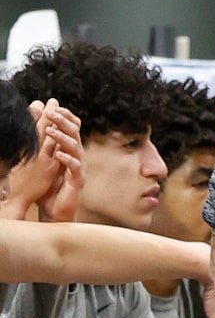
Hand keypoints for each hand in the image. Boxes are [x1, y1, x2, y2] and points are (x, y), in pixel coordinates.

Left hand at [3, 101, 84, 222]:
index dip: (65, 116)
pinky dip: (67, 160)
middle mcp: (77, 156)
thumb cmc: (48, 187)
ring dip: (63, 138)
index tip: (53, 106)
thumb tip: (31, 128)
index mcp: (70, 150)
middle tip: (51, 113)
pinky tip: (59, 155)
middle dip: (63, 122)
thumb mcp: (44, 163)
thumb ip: (42, 147)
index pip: (72, 127)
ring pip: (76, 148)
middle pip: (75, 133)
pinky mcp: (78, 181)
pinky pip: (75, 168)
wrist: (55, 210)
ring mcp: (79, 168)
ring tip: (50, 131)